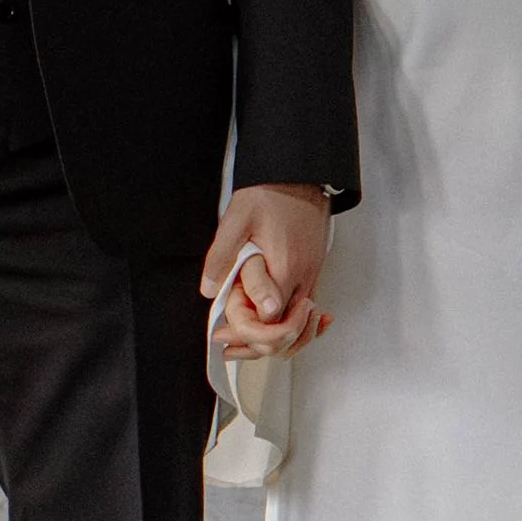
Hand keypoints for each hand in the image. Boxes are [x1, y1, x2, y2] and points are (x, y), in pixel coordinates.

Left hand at [202, 181, 331, 355]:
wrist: (300, 174)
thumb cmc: (270, 193)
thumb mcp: (237, 217)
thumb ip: (222, 255)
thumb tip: (208, 289)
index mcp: (284, 269)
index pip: (268, 323)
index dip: (244, 330)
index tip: (222, 330)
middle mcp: (302, 279)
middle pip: (285, 333)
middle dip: (255, 344)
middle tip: (226, 344)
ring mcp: (310, 277)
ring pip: (299, 328)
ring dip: (273, 341)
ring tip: (244, 346)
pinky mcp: (313, 272)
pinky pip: (306, 313)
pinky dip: (292, 328)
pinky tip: (275, 331)